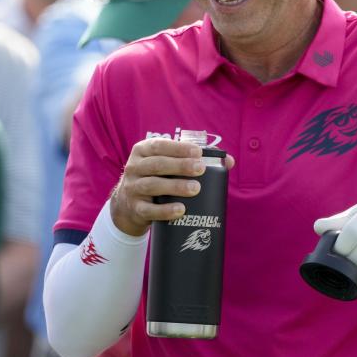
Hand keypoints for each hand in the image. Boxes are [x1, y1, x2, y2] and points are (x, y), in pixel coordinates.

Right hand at [109, 138, 234, 236]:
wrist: (128, 204)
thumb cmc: (156, 178)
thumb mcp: (166, 165)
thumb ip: (192, 159)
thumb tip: (228, 161)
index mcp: (142, 151)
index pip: (159, 145)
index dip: (178, 148)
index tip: (197, 152)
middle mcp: (134, 167)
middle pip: (157, 165)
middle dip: (180, 166)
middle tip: (200, 169)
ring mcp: (132, 188)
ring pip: (152, 185)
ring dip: (175, 186)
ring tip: (195, 188)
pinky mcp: (135, 208)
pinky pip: (149, 210)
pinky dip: (165, 211)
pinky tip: (181, 210)